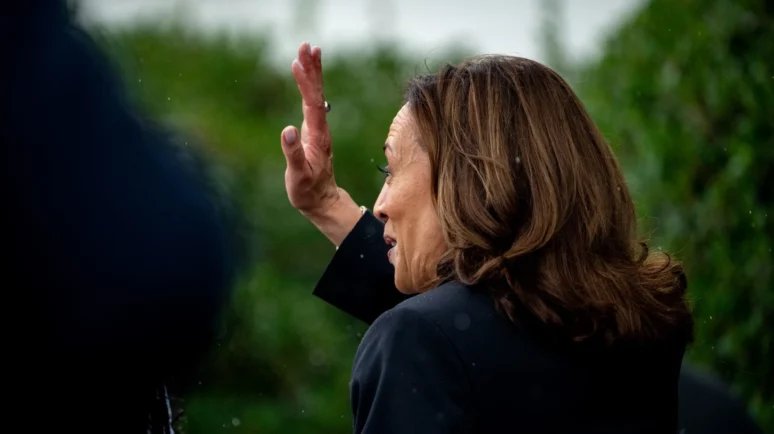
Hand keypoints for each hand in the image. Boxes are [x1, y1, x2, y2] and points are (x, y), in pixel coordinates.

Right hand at [281, 42, 337, 216]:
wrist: (322, 201)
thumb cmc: (308, 191)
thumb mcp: (299, 176)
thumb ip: (294, 154)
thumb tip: (288, 130)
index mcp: (317, 136)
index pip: (311, 103)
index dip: (306, 83)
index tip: (298, 63)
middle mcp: (320, 129)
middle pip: (316, 93)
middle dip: (312, 69)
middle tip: (308, 46)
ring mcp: (318, 129)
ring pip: (316, 96)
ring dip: (313, 74)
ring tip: (310, 52)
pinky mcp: (314, 131)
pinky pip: (312, 102)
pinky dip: (310, 87)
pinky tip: (307, 78)